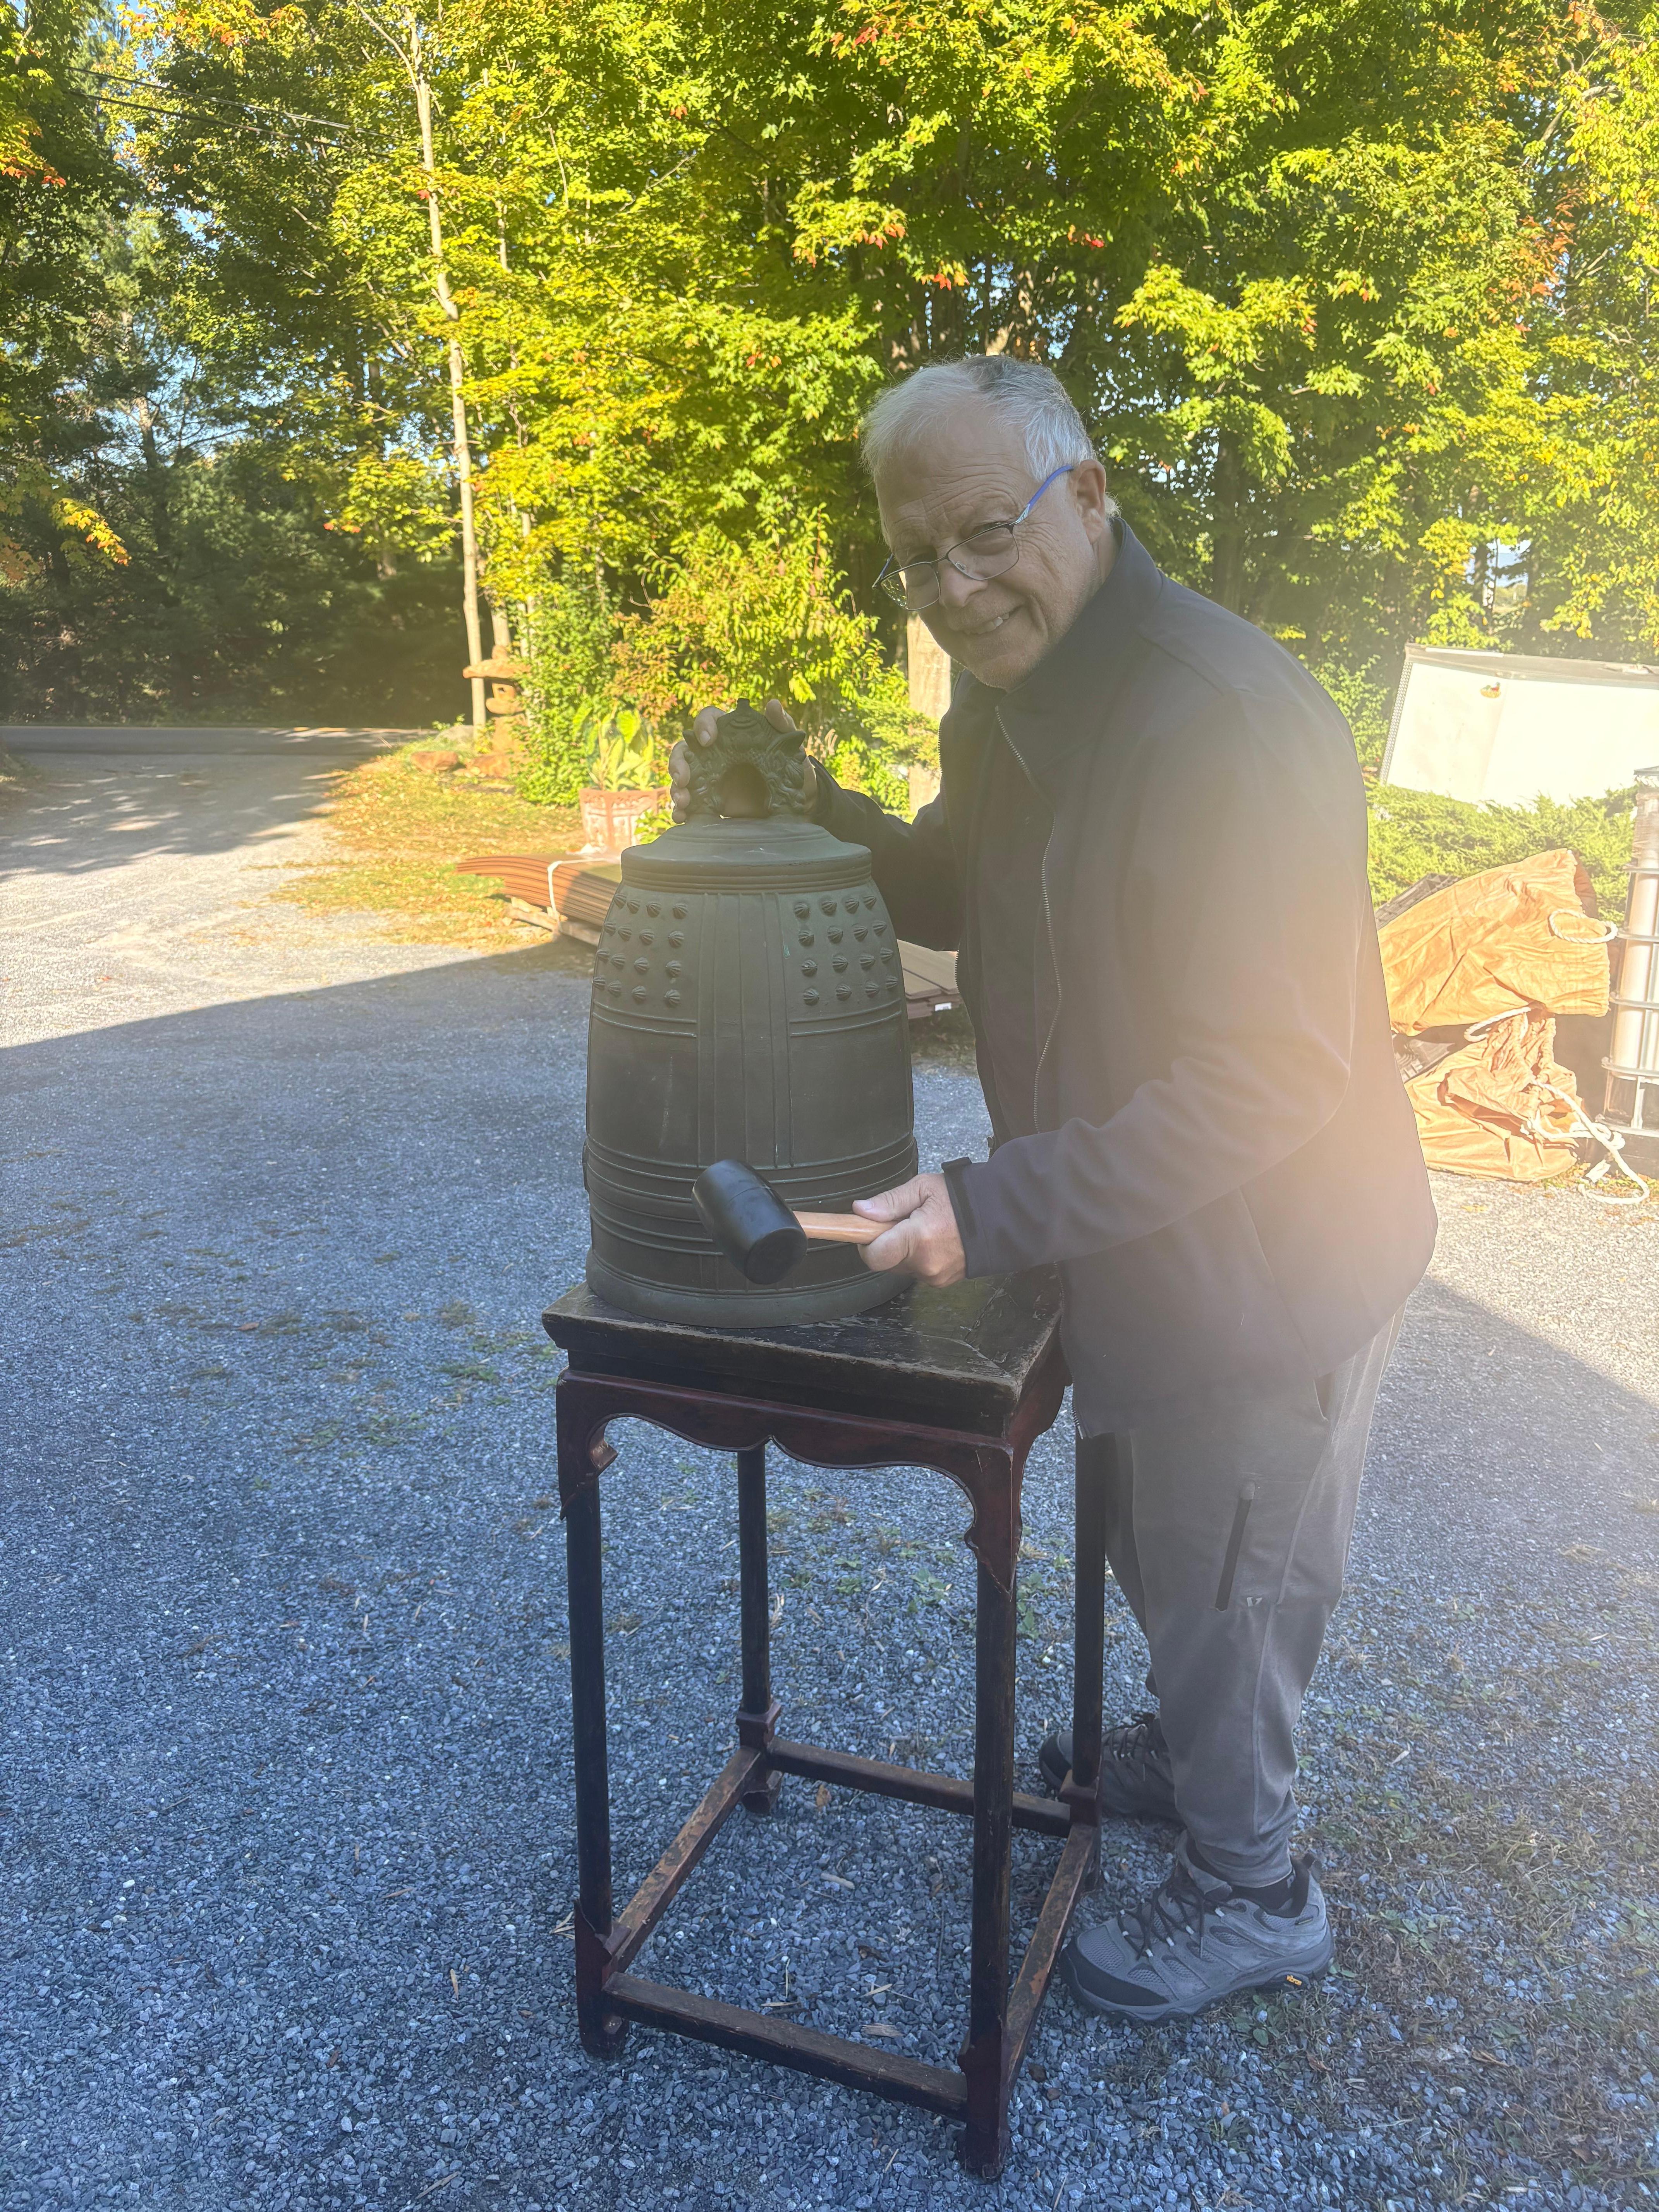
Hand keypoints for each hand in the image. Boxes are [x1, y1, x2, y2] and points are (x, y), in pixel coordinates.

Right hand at [669, 696, 816, 821]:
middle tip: (683, 778)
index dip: (703, 726)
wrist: (794, 803)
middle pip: (684, 749)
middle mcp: (712, 754)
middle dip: (678, 762)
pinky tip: (682, 817)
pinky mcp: (708, 802)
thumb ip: (782, 725)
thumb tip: (773, 704)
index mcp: (729, 734)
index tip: (707, 740)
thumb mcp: (790, 748)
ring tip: (684, 802)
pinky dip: (680, 810)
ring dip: (676, 788)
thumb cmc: (791, 767)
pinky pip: (688, 804)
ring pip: (681, 777)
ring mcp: (707, 778)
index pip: (708, 720)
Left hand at [853, 1172, 965, 1286]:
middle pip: (886, 1262)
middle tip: (903, 1222)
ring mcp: (935, 1275)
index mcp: (918, 1238)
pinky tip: (933, 1241)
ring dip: (903, 1252)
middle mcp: (925, 1263)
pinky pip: (917, 1272)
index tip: (869, 1231)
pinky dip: (918, 1258)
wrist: (998, 1216)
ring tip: (922, 1230)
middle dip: (887, 1243)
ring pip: (901, 1267)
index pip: (874, 1256)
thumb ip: (890, 1201)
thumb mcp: (923, 1188)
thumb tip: (861, 1211)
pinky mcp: (942, 1281)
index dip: (865, 1245)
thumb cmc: (963, 1198)